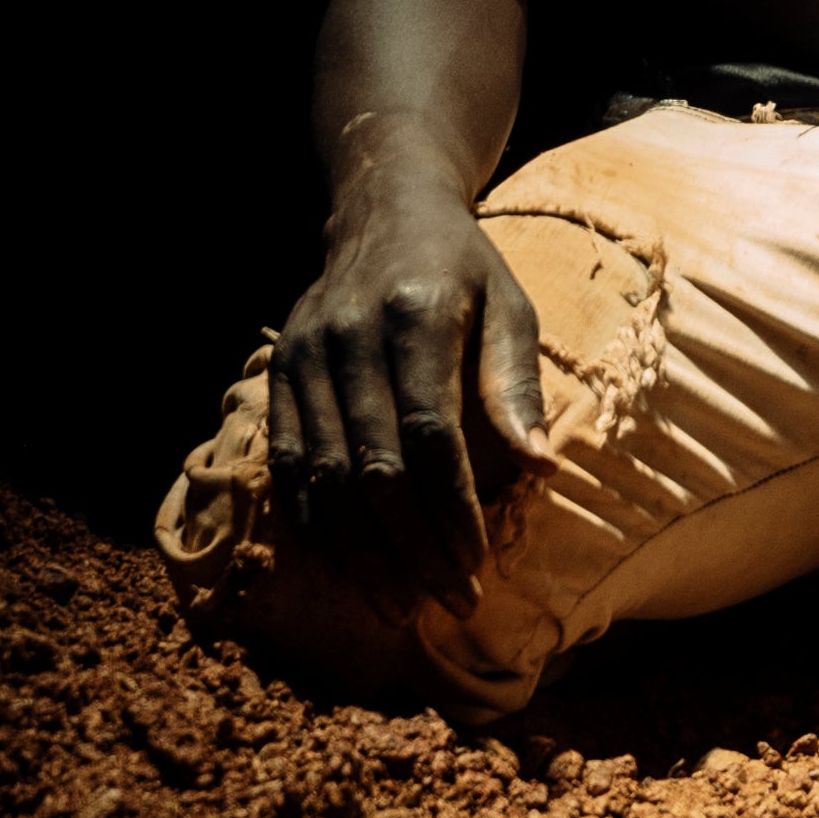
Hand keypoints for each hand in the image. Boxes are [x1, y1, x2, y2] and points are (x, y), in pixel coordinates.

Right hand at [267, 186, 548, 605]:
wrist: (381, 208)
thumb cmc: (463, 269)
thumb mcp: (510, 306)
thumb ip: (517, 385)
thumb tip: (541, 468)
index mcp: (416, 315)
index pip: (429, 431)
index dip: (451, 507)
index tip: (477, 564)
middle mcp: (348, 335)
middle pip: (373, 465)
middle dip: (411, 547)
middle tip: (449, 603)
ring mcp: (304, 355)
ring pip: (323, 476)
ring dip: (362, 553)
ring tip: (399, 609)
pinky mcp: (277, 373)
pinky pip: (288, 465)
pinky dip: (314, 524)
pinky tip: (345, 569)